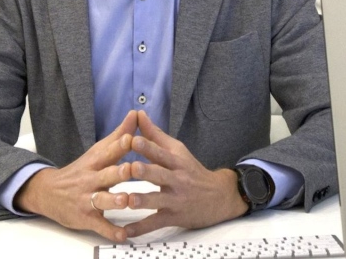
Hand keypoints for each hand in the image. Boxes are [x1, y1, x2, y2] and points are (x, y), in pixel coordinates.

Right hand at [14, 110, 137, 241]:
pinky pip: (100, 225)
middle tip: (130, 169)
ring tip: (125, 201)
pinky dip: (111, 230)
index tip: (131, 138)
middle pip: (105, 175)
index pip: (108, 151)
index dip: (119, 145)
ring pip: (101, 200)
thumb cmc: (81, 169)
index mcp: (95, 161)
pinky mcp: (86, 218)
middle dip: (117, 173)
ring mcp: (87, 199)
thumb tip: (136, 114)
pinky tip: (123, 235)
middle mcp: (91, 178)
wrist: (49, 192)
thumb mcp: (97, 151)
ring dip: (113, 201)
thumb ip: (119, 135)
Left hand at [125, 111, 247, 236]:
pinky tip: (125, 232)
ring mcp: (175, 200)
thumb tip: (138, 114)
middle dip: (145, 171)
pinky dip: (140, 229)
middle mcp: (176, 180)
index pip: (161, 152)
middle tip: (130, 168)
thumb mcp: (176, 150)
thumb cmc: (191, 169)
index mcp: (176, 161)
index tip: (133, 138)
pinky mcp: (173, 217)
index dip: (148, 146)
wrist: (219, 197)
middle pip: (160, 174)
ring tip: (128, 200)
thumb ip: (154, 134)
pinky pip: (155, 223)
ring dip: (142, 200)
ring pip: (157, 200)